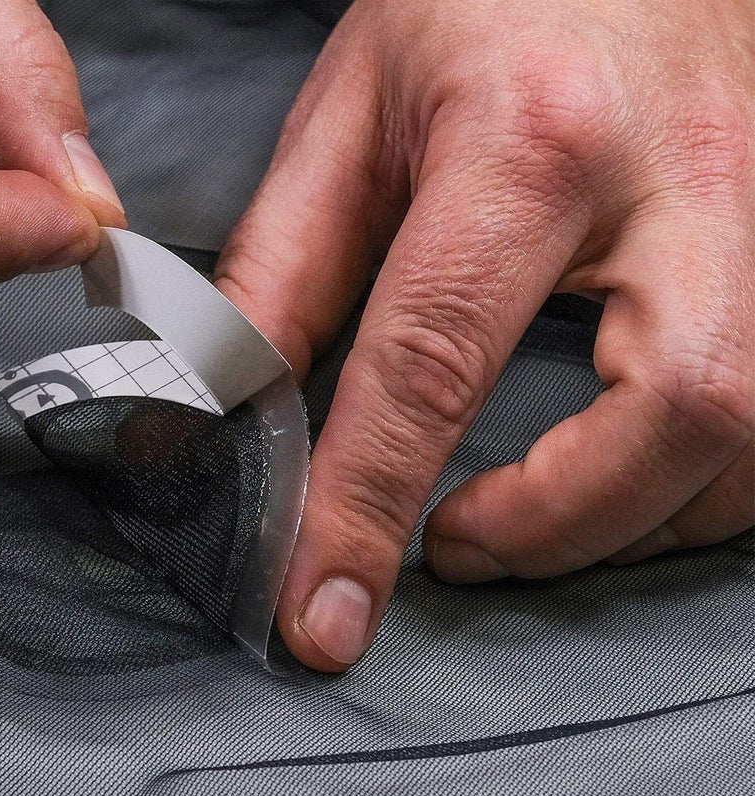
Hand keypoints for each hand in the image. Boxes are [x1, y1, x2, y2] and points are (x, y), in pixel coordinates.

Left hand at [215, 0, 754, 670]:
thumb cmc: (477, 8)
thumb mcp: (349, 118)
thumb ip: (281, 271)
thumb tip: (218, 409)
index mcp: (529, 142)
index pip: (436, 363)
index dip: (368, 508)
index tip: (325, 612)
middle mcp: (682, 181)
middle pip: (676, 412)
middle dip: (558, 526)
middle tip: (451, 547)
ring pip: (754, 432)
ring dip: (629, 521)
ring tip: (516, 524)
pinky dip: (693, 486)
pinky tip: (615, 484)